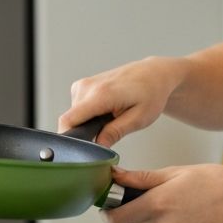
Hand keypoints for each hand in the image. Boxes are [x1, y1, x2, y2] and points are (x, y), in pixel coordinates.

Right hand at [58, 57, 181, 147]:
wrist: (154, 74)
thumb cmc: (151, 93)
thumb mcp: (139, 118)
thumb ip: (115, 132)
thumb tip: (98, 146)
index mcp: (100, 94)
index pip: (68, 120)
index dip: (70, 138)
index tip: (81, 149)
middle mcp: (87, 86)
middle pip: (71, 121)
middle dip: (84, 132)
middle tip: (108, 131)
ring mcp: (83, 84)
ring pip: (73, 116)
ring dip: (88, 123)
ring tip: (110, 118)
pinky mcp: (82, 85)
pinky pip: (77, 108)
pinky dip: (88, 114)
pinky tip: (106, 111)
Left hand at [101, 164, 222, 222]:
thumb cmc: (216, 182)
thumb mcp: (177, 172)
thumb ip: (143, 178)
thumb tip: (116, 176)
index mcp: (157, 204)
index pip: (115, 219)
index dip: (107, 211)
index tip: (110, 201)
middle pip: (134, 222)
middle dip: (137, 209)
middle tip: (156, 193)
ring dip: (160, 216)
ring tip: (186, 201)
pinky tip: (196, 214)